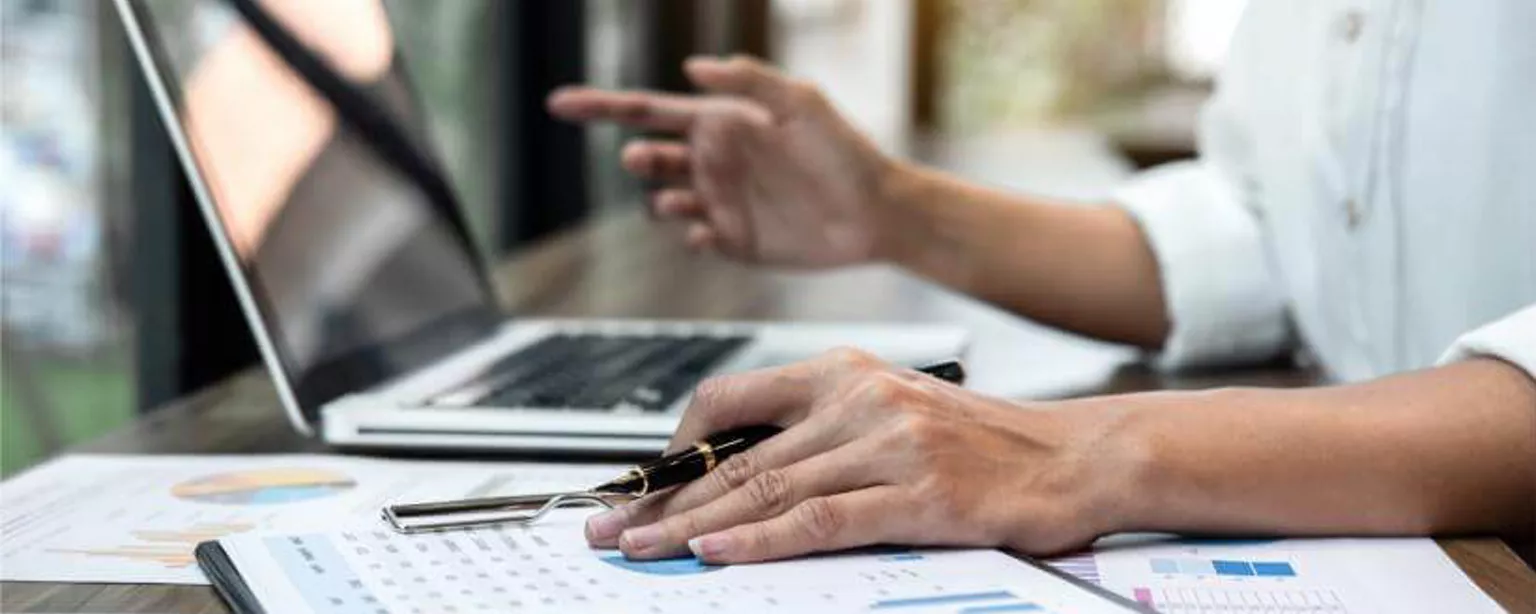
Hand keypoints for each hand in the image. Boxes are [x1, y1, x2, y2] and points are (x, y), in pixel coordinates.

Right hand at [547, 56, 896, 267]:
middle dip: (639, 158)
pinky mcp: (734, 243)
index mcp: (720, 121)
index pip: (648, 111)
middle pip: (648, 158)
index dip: (600, 107)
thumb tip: (692, 68)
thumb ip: (749, 81)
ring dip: (661, 200)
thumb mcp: (802, 102)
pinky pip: (694, 239)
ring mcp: (720, 203)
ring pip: (662, 202)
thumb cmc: (845, 150)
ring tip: (682, 200)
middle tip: (649, 159)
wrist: (878, 212)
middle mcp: (713, 161)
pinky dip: (692, 235)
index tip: (557, 104)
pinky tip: (712, 232)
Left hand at [582, 349, 1140, 563]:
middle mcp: (859, 399)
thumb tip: (739, 476)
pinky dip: (761, 539)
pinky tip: (717, 552)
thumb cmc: (982, 443)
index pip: (731, 399)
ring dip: (691, 525)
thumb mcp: (894, 414)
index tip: (638, 484)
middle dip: (662, 496)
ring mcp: (888, 445)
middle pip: (735, 455)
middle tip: (609, 525)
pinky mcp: (918, 495)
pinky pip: (820, 519)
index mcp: (845, 373)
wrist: (1076, 455)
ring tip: (642, 549)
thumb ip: (821, 433)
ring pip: (765, 487)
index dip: (674, 444)